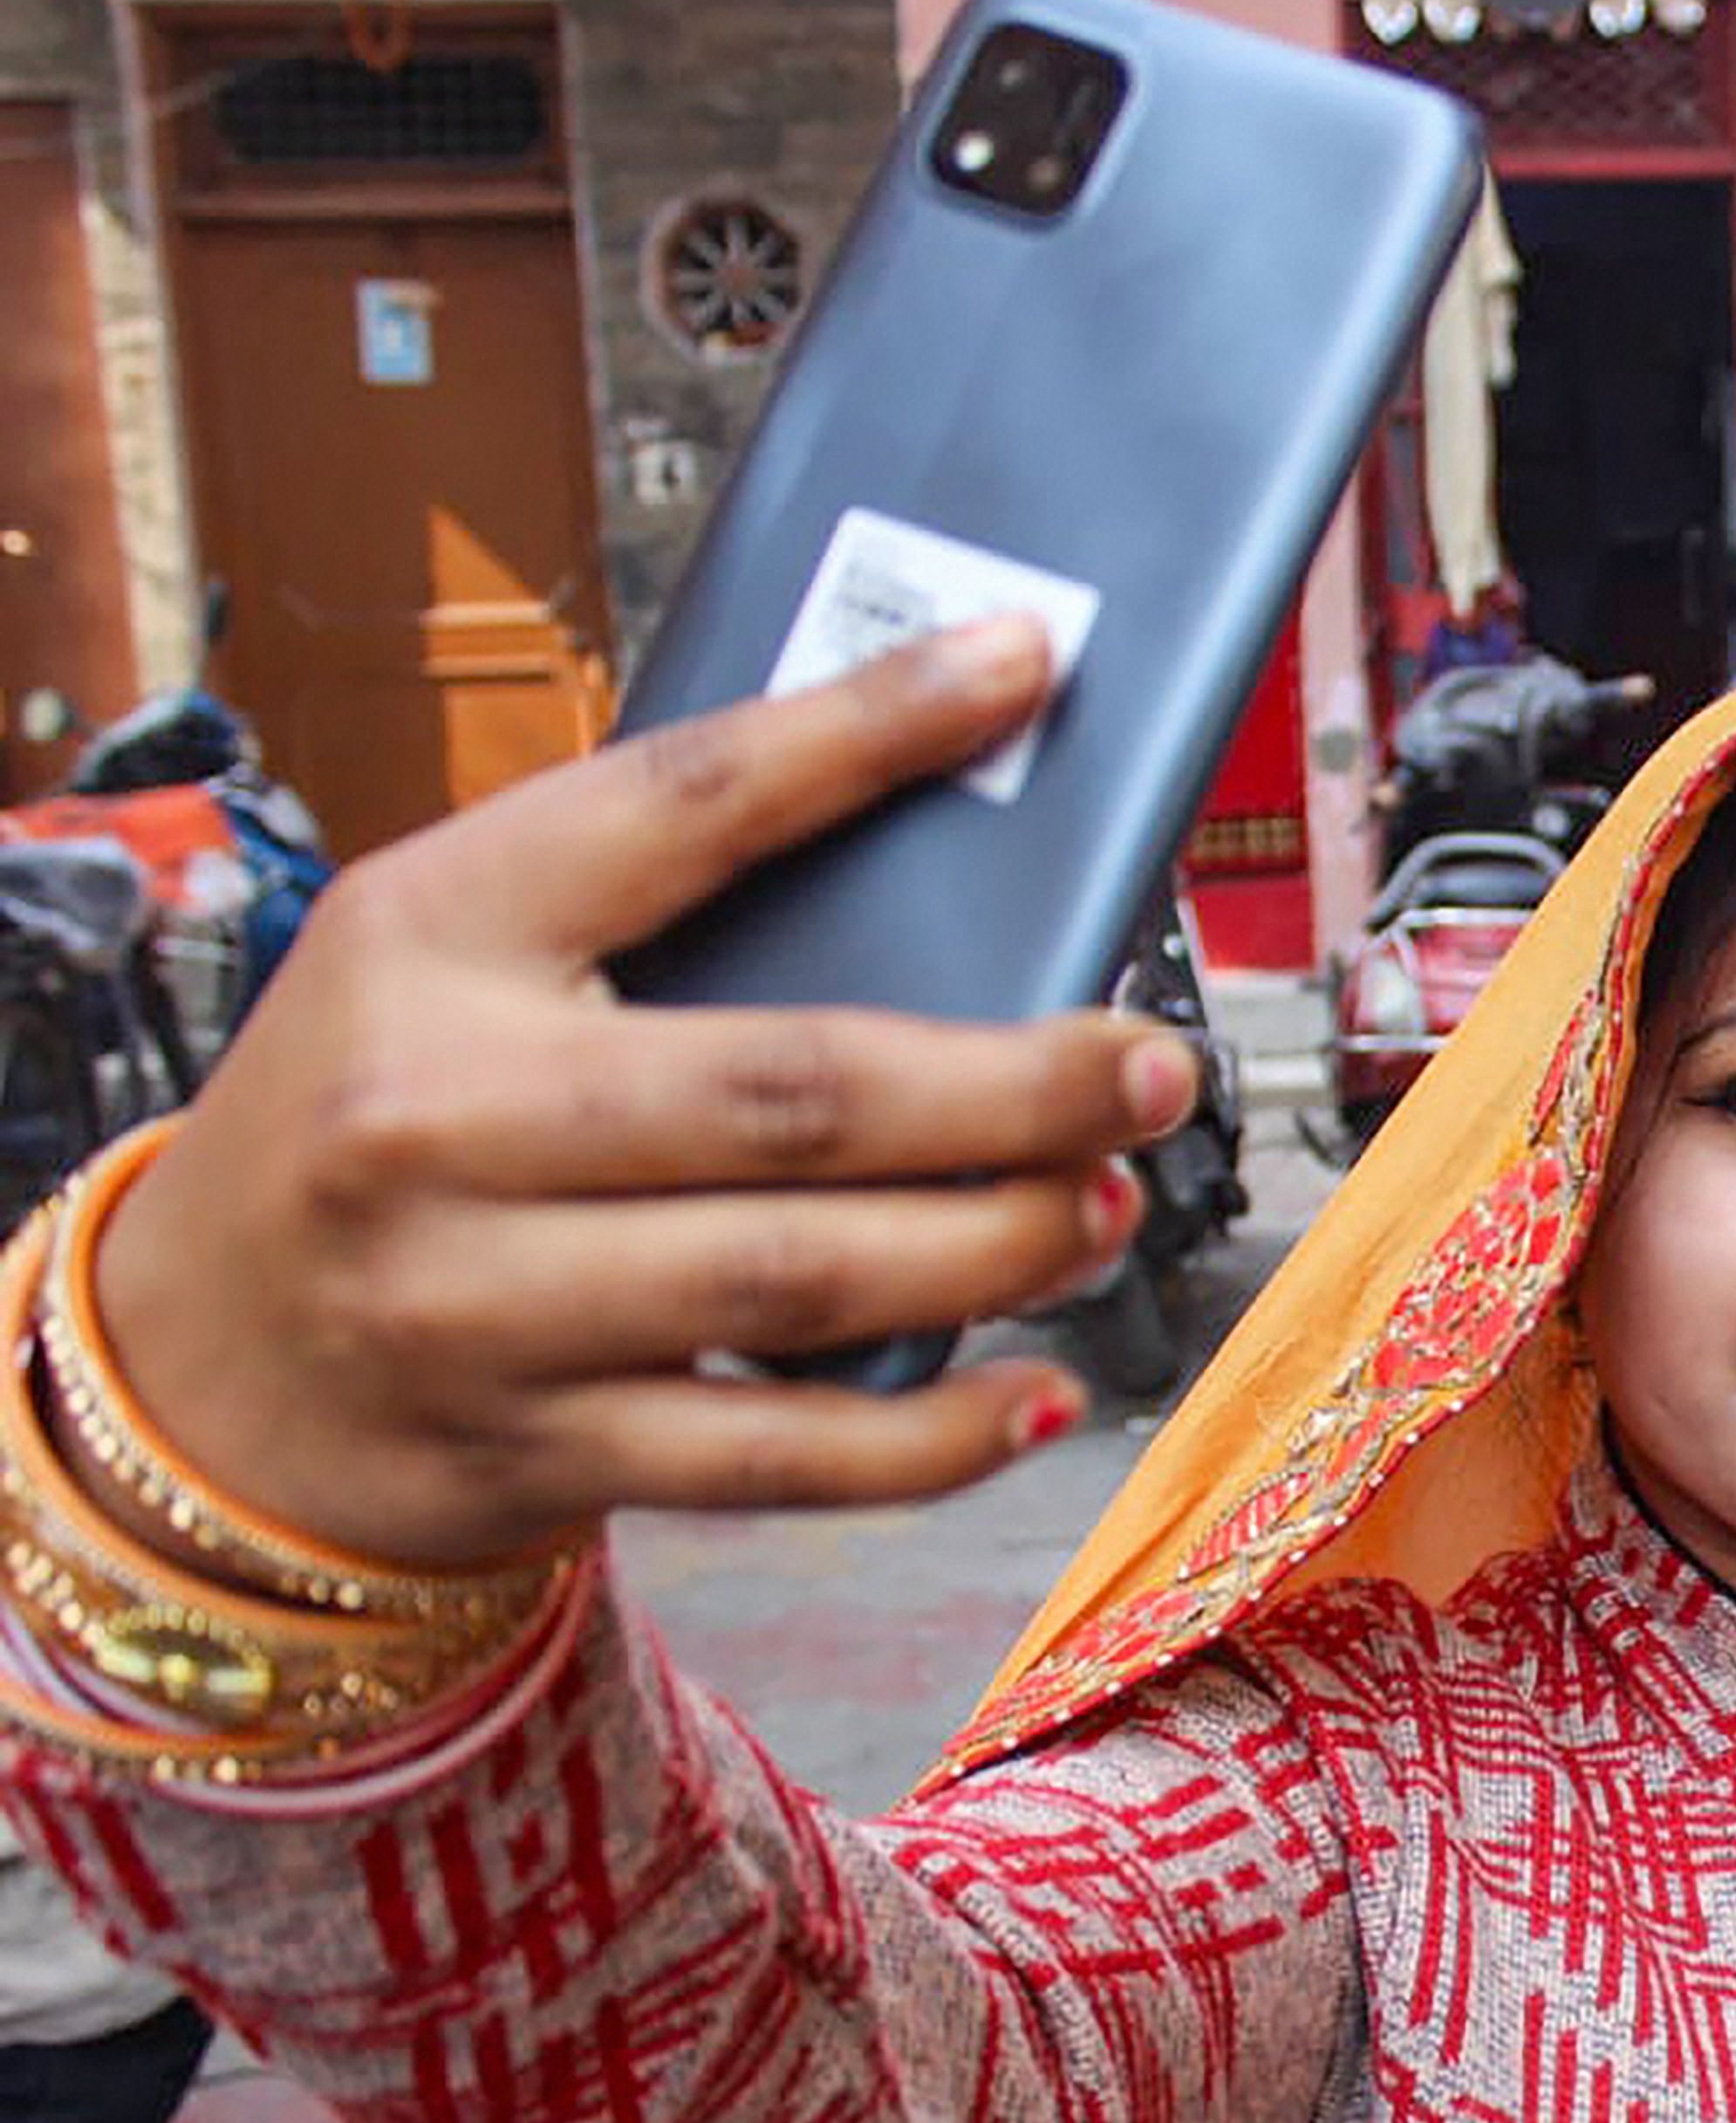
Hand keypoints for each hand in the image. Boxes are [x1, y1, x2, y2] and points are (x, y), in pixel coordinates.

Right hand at [89, 616, 1198, 1571]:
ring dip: (999, 1244)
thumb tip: (942, 853)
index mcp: (433, 934)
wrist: (198, 1351)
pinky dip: (934, 1438)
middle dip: (1015, 1085)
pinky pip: (777, 1455)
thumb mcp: (454, 953)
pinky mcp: (536, 1447)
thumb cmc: (376, 1112)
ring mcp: (482, 1303)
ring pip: (803, 1277)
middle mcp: (444, 1115)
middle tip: (1150, 1067)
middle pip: (794, 1093)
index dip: (865, 729)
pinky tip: (1038, 1393)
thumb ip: (655, 904)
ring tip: (1104, 1204)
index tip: (1021, 667)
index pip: (678, 802)